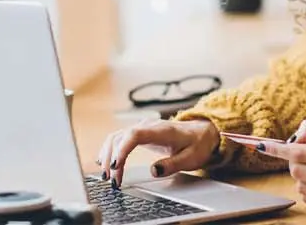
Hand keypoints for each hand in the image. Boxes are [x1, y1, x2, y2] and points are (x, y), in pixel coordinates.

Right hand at [95, 119, 218, 187]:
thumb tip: (153, 171)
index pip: (134, 135)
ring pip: (116, 138)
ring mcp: (141, 128)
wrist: (201, 132)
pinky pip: (118, 139)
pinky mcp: (138, 133)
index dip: (122, 150)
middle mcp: (147, 126)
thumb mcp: (191, 158)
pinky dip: (109, 150)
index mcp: (161, 130)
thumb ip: (172, 164)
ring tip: (107, 176)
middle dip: (111, 158)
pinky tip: (104, 162)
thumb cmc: (197, 144)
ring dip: (107, 156)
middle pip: (120, 137)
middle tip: (111, 179)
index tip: (115, 166)